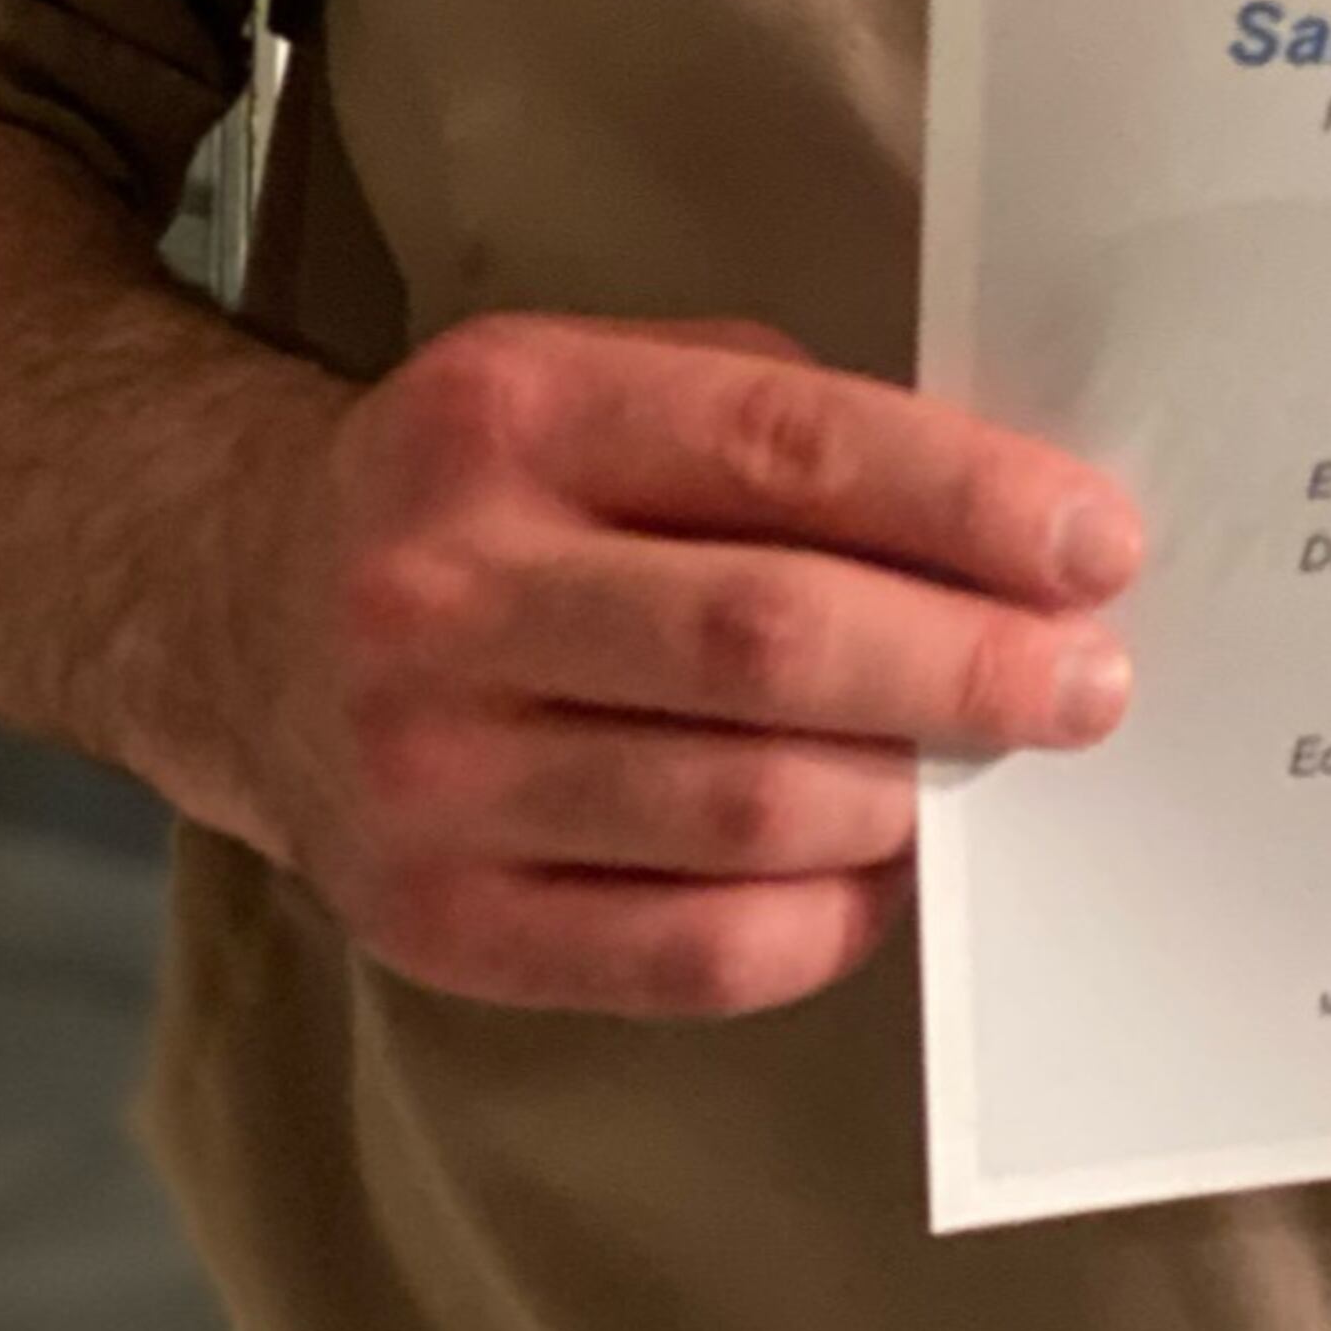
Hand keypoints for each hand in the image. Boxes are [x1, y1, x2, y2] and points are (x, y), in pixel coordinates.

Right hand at [227, 312, 1141, 1014]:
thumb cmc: (489, 486)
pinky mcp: (434, 924)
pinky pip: (680, 953)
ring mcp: (429, 774)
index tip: (1093, 543)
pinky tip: (879, 869)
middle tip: (1090, 681)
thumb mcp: (602, 376)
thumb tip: (997, 520)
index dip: (961, 499)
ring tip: (993, 766)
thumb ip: (779, 421)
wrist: (237, 615)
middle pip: (768, 639)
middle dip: (966, 665)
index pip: (781, 449)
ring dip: (907, 794)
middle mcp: (450, 591)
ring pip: (738, 808)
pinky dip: (818, 921)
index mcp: (513, 414)